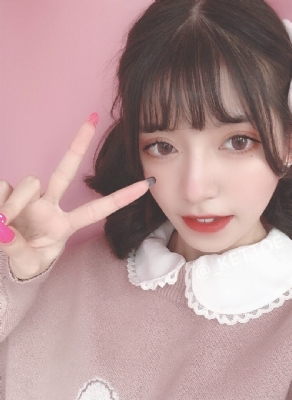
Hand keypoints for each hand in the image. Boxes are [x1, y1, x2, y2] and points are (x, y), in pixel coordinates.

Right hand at [0, 114, 152, 279]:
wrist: (7, 263)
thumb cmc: (27, 261)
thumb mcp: (29, 262)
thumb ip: (17, 248)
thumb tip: (2, 228)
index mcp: (65, 224)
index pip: (97, 209)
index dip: (122, 198)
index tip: (147, 184)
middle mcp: (50, 205)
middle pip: (65, 170)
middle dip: (78, 145)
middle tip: (93, 118)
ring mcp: (30, 198)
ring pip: (31, 181)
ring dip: (15, 203)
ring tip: (4, 224)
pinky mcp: (7, 192)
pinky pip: (4, 186)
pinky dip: (0, 201)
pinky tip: (0, 217)